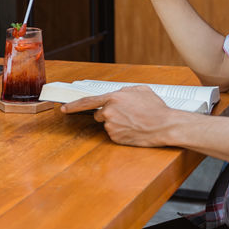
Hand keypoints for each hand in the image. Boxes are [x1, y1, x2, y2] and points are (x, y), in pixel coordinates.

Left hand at [60, 87, 178, 146]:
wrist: (165, 125)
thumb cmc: (155, 108)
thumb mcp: (140, 90)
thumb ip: (124, 90)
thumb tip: (119, 94)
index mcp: (113, 98)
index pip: (87, 102)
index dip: (73, 106)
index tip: (63, 109)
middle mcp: (109, 112)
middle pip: (99, 115)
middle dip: (109, 115)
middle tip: (127, 115)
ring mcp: (112, 127)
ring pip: (108, 125)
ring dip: (117, 124)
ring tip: (134, 122)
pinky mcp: (116, 138)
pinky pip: (114, 135)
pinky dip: (122, 133)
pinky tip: (134, 129)